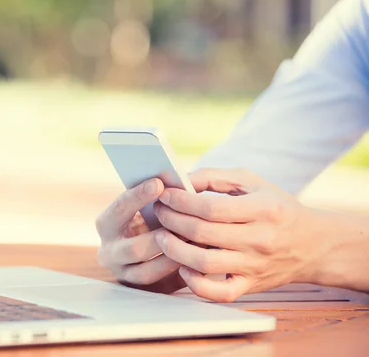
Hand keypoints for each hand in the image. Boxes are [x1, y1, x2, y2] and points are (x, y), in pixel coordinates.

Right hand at [95, 178, 185, 293]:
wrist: (145, 244)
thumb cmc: (148, 217)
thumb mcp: (143, 206)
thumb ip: (154, 195)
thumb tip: (177, 181)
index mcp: (106, 224)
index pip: (119, 209)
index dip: (138, 196)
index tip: (159, 183)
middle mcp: (109, 252)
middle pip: (134, 249)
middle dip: (161, 237)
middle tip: (184, 225)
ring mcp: (123, 273)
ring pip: (148, 272)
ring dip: (173, 258)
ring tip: (196, 243)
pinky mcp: (142, 290)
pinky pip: (162, 286)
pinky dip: (180, 273)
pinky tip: (197, 260)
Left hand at [153, 168, 321, 301]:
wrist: (313, 244)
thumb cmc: (276, 208)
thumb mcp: (252, 182)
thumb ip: (215, 177)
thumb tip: (181, 182)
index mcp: (263, 209)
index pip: (210, 208)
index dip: (181, 201)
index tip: (165, 195)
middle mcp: (260, 239)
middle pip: (202, 233)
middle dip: (172, 220)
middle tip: (159, 212)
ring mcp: (254, 266)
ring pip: (205, 263)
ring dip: (175, 250)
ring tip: (162, 237)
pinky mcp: (250, 286)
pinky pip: (218, 293)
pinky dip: (195, 284)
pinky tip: (183, 267)